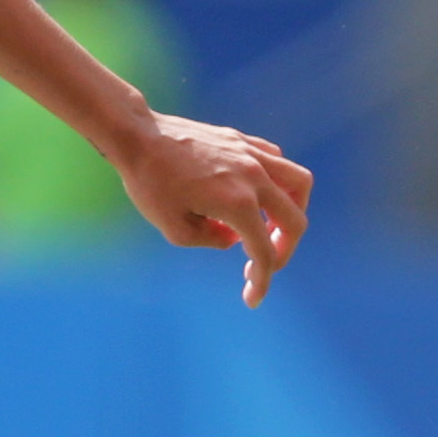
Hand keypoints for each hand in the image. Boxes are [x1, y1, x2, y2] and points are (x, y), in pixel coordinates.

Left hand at [111, 112, 314, 306]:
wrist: (138, 137)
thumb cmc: (150, 184)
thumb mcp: (176, 230)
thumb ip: (212, 241)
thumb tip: (235, 239)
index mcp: (238, 203)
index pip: (264, 252)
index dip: (262, 281)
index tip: (252, 299)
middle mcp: (254, 177)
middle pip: (294, 220)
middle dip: (285, 250)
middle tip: (266, 263)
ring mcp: (252, 154)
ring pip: (299, 182)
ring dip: (294, 210)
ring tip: (274, 226)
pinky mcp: (243, 140)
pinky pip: (278, 160)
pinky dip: (278, 182)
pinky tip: (257, 194)